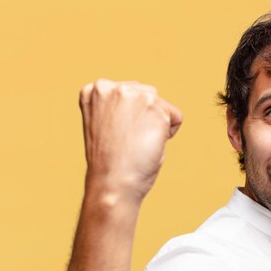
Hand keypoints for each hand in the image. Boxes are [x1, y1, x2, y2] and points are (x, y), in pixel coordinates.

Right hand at [79, 79, 182, 200]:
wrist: (112, 183)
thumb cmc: (109, 161)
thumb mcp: (104, 123)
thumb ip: (116, 106)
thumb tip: (143, 99)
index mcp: (94, 90)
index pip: (127, 93)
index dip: (127, 118)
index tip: (115, 135)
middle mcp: (113, 87)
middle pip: (147, 94)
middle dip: (144, 118)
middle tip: (127, 142)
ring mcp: (135, 95)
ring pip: (161, 105)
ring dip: (156, 124)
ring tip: (137, 143)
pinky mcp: (156, 107)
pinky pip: (176, 117)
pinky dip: (169, 133)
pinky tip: (149, 145)